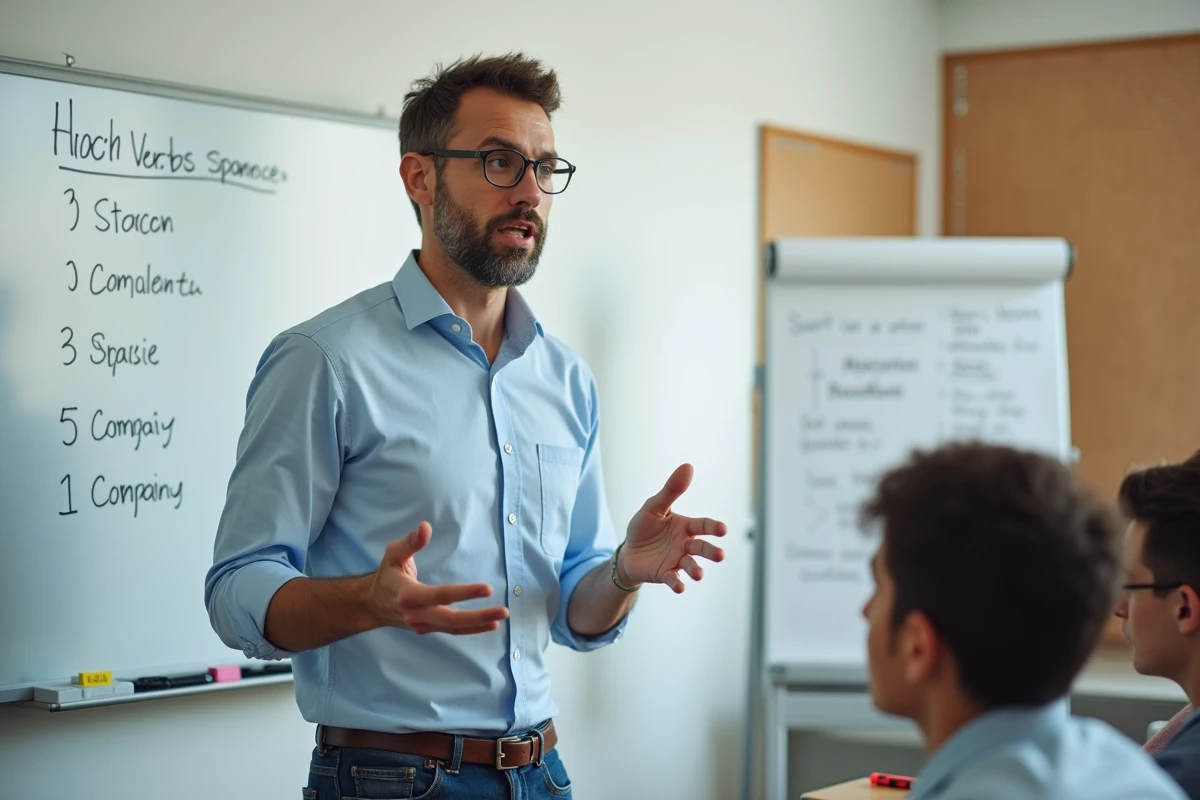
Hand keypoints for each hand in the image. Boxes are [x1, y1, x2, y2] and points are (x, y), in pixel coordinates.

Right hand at [367, 522, 509, 634]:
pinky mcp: (428, 629)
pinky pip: (452, 631)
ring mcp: (422, 625)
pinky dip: (472, 629)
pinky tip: (490, 624)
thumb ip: (410, 542)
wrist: (372, 605)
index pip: (441, 595)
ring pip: (454, 628)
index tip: (488, 588)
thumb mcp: (392, 554)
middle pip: (451, 619)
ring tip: (501, 617)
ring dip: (479, 624)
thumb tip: (426, 527)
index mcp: (408, 595)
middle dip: (479, 616)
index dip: (465, 593)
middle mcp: (416, 614)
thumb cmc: (386, 575)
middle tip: (503, 610)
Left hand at [621, 464, 726, 592]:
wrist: (629, 551)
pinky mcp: (666, 574)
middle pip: (702, 547)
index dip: (714, 527)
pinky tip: (680, 587)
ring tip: (698, 574)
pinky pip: (674, 579)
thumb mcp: (654, 506)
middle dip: (712, 551)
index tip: (723, 529)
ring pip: (691, 565)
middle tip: (720, 555)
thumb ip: (671, 490)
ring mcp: (677, 560)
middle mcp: (685, 544)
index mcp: (685, 526)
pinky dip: (678, 584)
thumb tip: (688, 466)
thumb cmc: (644, 527)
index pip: (703, 525)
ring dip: (696, 569)